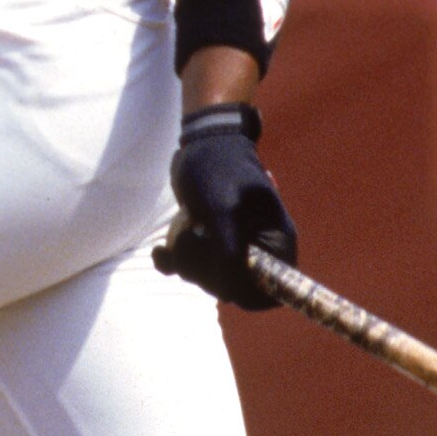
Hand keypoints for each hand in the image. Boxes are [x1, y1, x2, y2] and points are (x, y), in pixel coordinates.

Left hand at [158, 104, 295, 310]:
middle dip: (205, 272)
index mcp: (276, 243)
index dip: (243, 293)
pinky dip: (172, 263)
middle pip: (233, 290)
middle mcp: (258, 250)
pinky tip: (159, 253)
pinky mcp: (209, 243)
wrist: (200, 142)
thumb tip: (231, 292)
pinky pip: (190, 269)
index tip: (219, 276)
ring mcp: (233, 247)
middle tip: (194, 239)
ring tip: (183, 231)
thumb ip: (229, 251)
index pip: (270, 292)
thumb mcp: (223, 210)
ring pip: (208, 280)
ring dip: (186, 262)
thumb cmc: (218, 168)